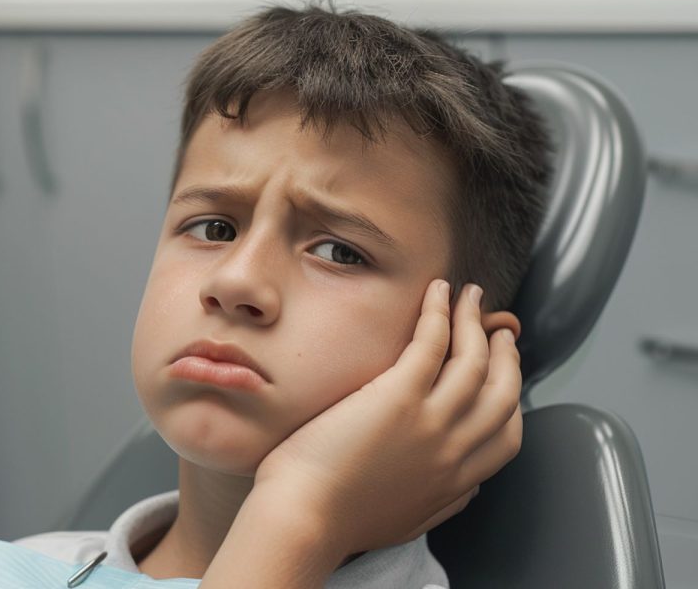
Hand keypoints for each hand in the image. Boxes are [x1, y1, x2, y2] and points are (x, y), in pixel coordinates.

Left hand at [253, 279, 522, 557]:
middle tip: (497, 329)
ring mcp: (431, 422)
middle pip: (502, 392)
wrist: (304, 520)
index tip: (501, 374)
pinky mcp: (399, 398)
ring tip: (469, 297)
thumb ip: (444, 502)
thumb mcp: (411, 521)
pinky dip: (441, 312)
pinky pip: (433, 342)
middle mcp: (454, 450)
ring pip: (474, 360)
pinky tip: (438, 292)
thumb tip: (466, 488)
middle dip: (505, 354)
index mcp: (456, 482)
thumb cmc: (338, 521)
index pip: (506, 434)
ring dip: (475, 321)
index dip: (508, 397)